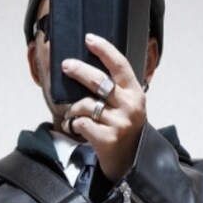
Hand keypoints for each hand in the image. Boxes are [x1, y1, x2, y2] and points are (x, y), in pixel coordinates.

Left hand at [60, 33, 146, 182]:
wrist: (131, 163)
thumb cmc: (125, 130)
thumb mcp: (128, 105)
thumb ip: (116, 88)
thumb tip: (88, 67)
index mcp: (135, 93)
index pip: (119, 65)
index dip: (104, 49)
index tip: (89, 38)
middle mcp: (129, 106)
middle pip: (98, 81)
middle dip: (78, 71)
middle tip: (66, 66)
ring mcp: (119, 123)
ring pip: (85, 105)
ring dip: (73, 109)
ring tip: (73, 115)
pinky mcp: (108, 139)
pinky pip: (81, 123)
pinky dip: (73, 124)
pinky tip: (74, 127)